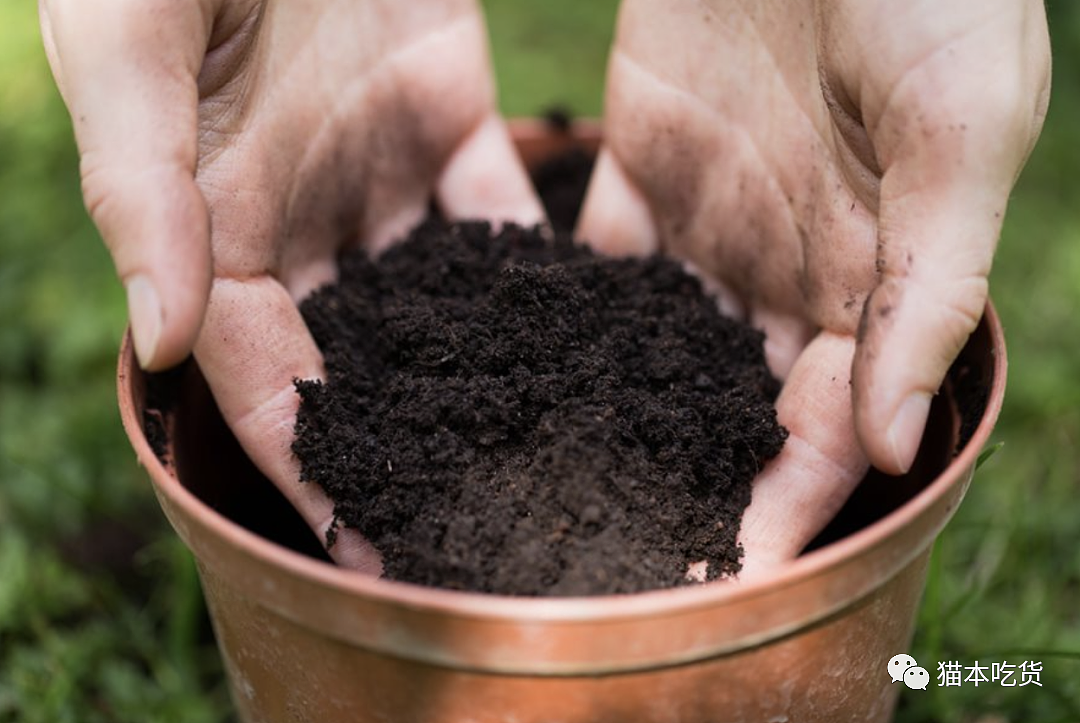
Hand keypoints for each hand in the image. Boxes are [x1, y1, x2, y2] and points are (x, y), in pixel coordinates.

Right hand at [41, 0, 543, 567]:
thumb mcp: (132, 42)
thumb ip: (144, 190)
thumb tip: (165, 345)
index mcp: (218, 221)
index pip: (267, 374)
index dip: (313, 464)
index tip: (370, 548)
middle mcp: (300, 214)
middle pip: (364, 359)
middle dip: (414, 448)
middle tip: (481, 532)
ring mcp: (375, 168)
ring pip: (439, 298)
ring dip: (487, 374)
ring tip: (551, 456)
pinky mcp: (444, 113)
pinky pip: (496, 206)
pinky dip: (534, 267)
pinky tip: (587, 330)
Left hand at [581, 0, 1049, 575]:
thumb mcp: (956, 127)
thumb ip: (926, 286)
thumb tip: (890, 442)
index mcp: (871, 274)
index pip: (828, 421)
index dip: (785, 499)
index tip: (727, 571)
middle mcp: (785, 268)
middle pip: (728, 406)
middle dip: (681, 479)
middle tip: (611, 553)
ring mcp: (710, 223)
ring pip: (652, 350)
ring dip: (605, 416)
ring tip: (540, 487)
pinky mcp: (642, 169)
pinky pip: (592, 264)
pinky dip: (557, 318)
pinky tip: (507, 373)